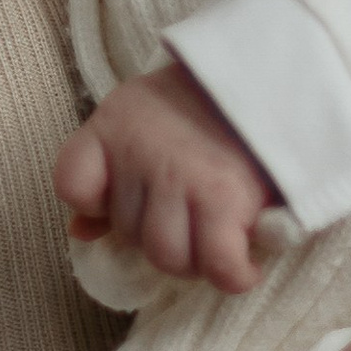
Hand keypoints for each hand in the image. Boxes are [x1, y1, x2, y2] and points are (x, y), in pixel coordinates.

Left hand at [57, 61, 279, 293]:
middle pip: (129, 233)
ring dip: (194, 260)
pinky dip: (233, 275)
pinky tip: (243, 266)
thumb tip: (82, 230)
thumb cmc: (210, 102)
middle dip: (158, 235)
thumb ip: (107, 170)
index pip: (73, 183)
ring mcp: (184, 178)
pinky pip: (218, 265)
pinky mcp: (227, 200)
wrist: (278, 74)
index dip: (96, 204)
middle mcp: (143, 152)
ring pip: (169, 257)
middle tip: (190, 216)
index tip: (127, 199)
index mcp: (116, 124)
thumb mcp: (144, 116)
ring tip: (215, 239)